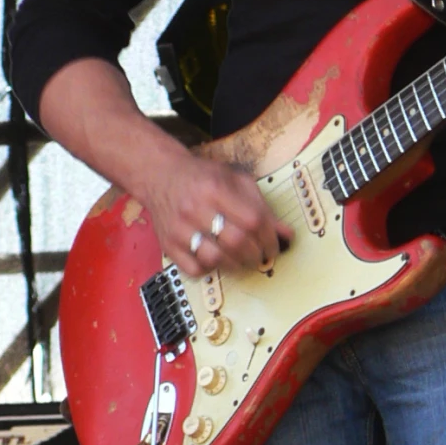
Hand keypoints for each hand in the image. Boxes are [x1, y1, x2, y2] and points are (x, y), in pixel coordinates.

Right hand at [140, 146, 289, 278]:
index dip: (270, 238)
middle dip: (256, 255)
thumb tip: (286, 233)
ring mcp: (179, 229)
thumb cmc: (202, 177)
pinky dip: (211, 269)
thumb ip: (261, 206)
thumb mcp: (235, 180)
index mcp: (215, 188)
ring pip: (216, 259)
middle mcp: (195, 208)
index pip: (253, 221)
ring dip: (237, 265)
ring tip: (243, 260)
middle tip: (261, 256)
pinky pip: (195, 269)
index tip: (274, 246)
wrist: (159, 175)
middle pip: (236, 242)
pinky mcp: (169, 244)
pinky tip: (217, 260)